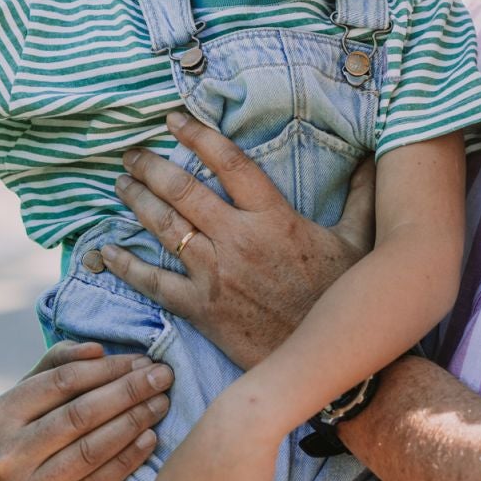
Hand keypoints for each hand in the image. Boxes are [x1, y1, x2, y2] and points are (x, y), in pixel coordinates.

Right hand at [0, 340, 172, 480]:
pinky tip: (149, 440)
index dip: (107, 368)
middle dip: (128, 391)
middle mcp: (7, 453)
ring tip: (160, 404)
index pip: (61, 381)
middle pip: (79, 414)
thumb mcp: (27, 404)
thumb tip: (96, 349)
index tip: (142, 360)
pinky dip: (127, 460)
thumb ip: (55, 368)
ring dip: (133, 422)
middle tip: (162, 377)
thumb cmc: (27, 443)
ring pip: (90, 450)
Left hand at [106, 111, 373, 368]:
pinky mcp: (201, 309)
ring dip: (137, 201)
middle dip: (151, 166)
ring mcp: (215, 274)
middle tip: (131, 153)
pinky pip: (153, 282)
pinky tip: (106, 251)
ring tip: (120, 184)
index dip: (197, 135)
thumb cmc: (343, 300)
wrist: (327, 361)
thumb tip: (374, 158)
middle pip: (183, 190)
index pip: (228, 163)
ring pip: (164, 227)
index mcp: (273, 217)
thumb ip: (362, 196)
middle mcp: (238, 239)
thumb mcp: (360, 243)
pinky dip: (126, 265)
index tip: (173, 119)